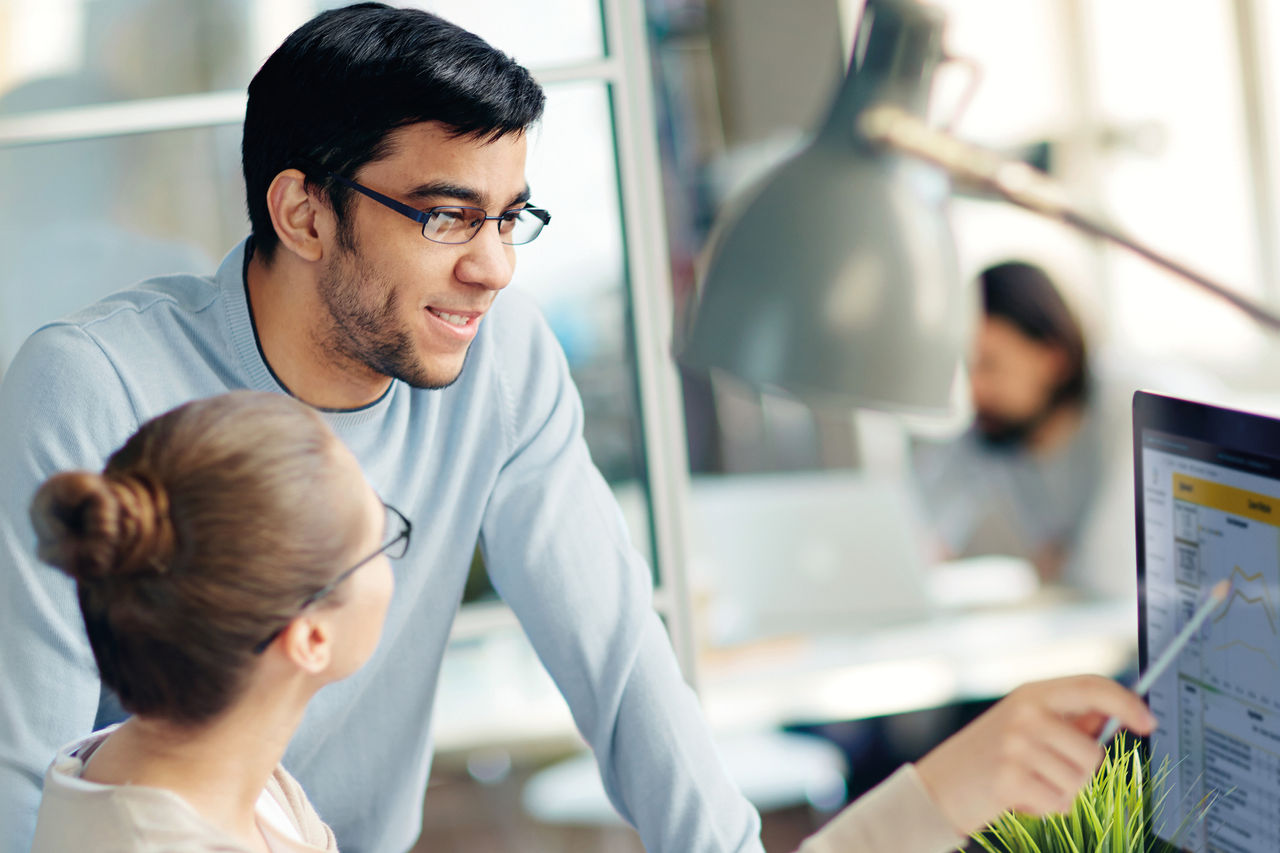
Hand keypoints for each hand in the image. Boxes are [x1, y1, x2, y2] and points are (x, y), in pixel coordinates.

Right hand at [913, 675, 1155, 836]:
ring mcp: (1016, 744)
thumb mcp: (1023, 726)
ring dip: (1061, 794)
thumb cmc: (985, 758)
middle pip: (1093, 752)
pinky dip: (1045, 809)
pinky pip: (1059, 803)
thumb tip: (1113, 713)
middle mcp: (1025, 713)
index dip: (1126, 702)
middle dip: (1079, 774)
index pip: (1091, 685)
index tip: (1148, 721)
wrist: (936, 787)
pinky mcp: (1010, 777)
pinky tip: (1018, 798)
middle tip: (1046, 775)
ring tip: (1028, 785)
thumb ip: (1067, 718)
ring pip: (1079, 781)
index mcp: (1031, 693)